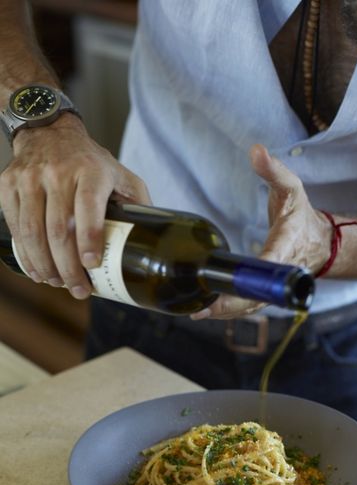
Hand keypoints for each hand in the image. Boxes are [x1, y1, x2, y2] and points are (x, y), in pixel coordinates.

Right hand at [0, 114, 150, 298]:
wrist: (48, 132)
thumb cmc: (90, 162)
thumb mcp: (121, 174)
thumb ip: (137, 203)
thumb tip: (153, 240)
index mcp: (91, 172)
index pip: (88, 209)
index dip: (89, 240)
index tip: (92, 265)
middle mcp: (57, 173)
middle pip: (58, 230)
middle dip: (68, 267)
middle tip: (78, 290)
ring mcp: (29, 179)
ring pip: (33, 232)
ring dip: (45, 265)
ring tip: (58, 283)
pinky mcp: (9, 185)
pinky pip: (14, 226)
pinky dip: (26, 255)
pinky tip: (38, 270)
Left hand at [191, 143, 330, 319]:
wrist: (321, 242)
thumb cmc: (302, 215)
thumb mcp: (291, 187)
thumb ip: (273, 170)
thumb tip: (256, 150)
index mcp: (287, 244)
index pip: (271, 262)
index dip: (253, 276)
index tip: (232, 285)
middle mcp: (281, 270)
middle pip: (257, 295)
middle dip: (230, 304)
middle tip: (202, 310)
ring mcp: (275, 285)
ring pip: (251, 305)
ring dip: (226, 312)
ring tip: (198, 313)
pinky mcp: (267, 291)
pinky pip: (249, 304)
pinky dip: (231, 310)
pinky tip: (208, 311)